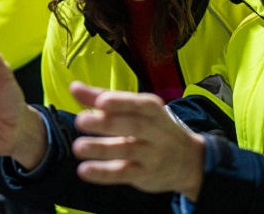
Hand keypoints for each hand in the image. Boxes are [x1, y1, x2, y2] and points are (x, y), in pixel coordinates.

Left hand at [70, 82, 205, 199]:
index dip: (120, 103)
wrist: (189, 161)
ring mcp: (151, 155)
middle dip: (107, 123)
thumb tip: (74, 87)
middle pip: (132, 126)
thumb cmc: (155, 129)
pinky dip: (103, 173)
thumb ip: (104, 98)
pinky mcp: (145, 176)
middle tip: (80, 121)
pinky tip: (85, 170)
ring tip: (78, 147)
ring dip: (101, 149)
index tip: (101, 102)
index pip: (137, 104)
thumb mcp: (136, 110)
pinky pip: (123, 174)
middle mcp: (155, 131)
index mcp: (152, 109)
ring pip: (126, 151)